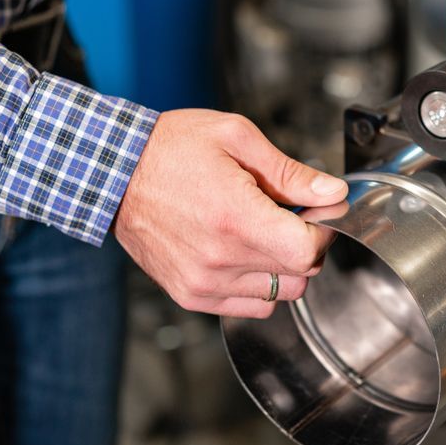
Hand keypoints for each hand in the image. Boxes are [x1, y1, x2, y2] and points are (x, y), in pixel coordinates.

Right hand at [114, 110, 347, 317]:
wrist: (112, 171)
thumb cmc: (170, 148)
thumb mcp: (237, 139)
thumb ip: (291, 173)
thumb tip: (333, 193)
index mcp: (236, 218)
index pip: (308, 251)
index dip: (322, 231)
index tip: (315, 213)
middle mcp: (220, 259)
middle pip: (300, 275)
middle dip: (305, 245)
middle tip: (288, 216)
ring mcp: (203, 282)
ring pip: (279, 293)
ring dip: (283, 266)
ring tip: (261, 232)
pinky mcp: (190, 294)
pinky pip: (249, 305)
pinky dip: (258, 284)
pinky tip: (243, 252)